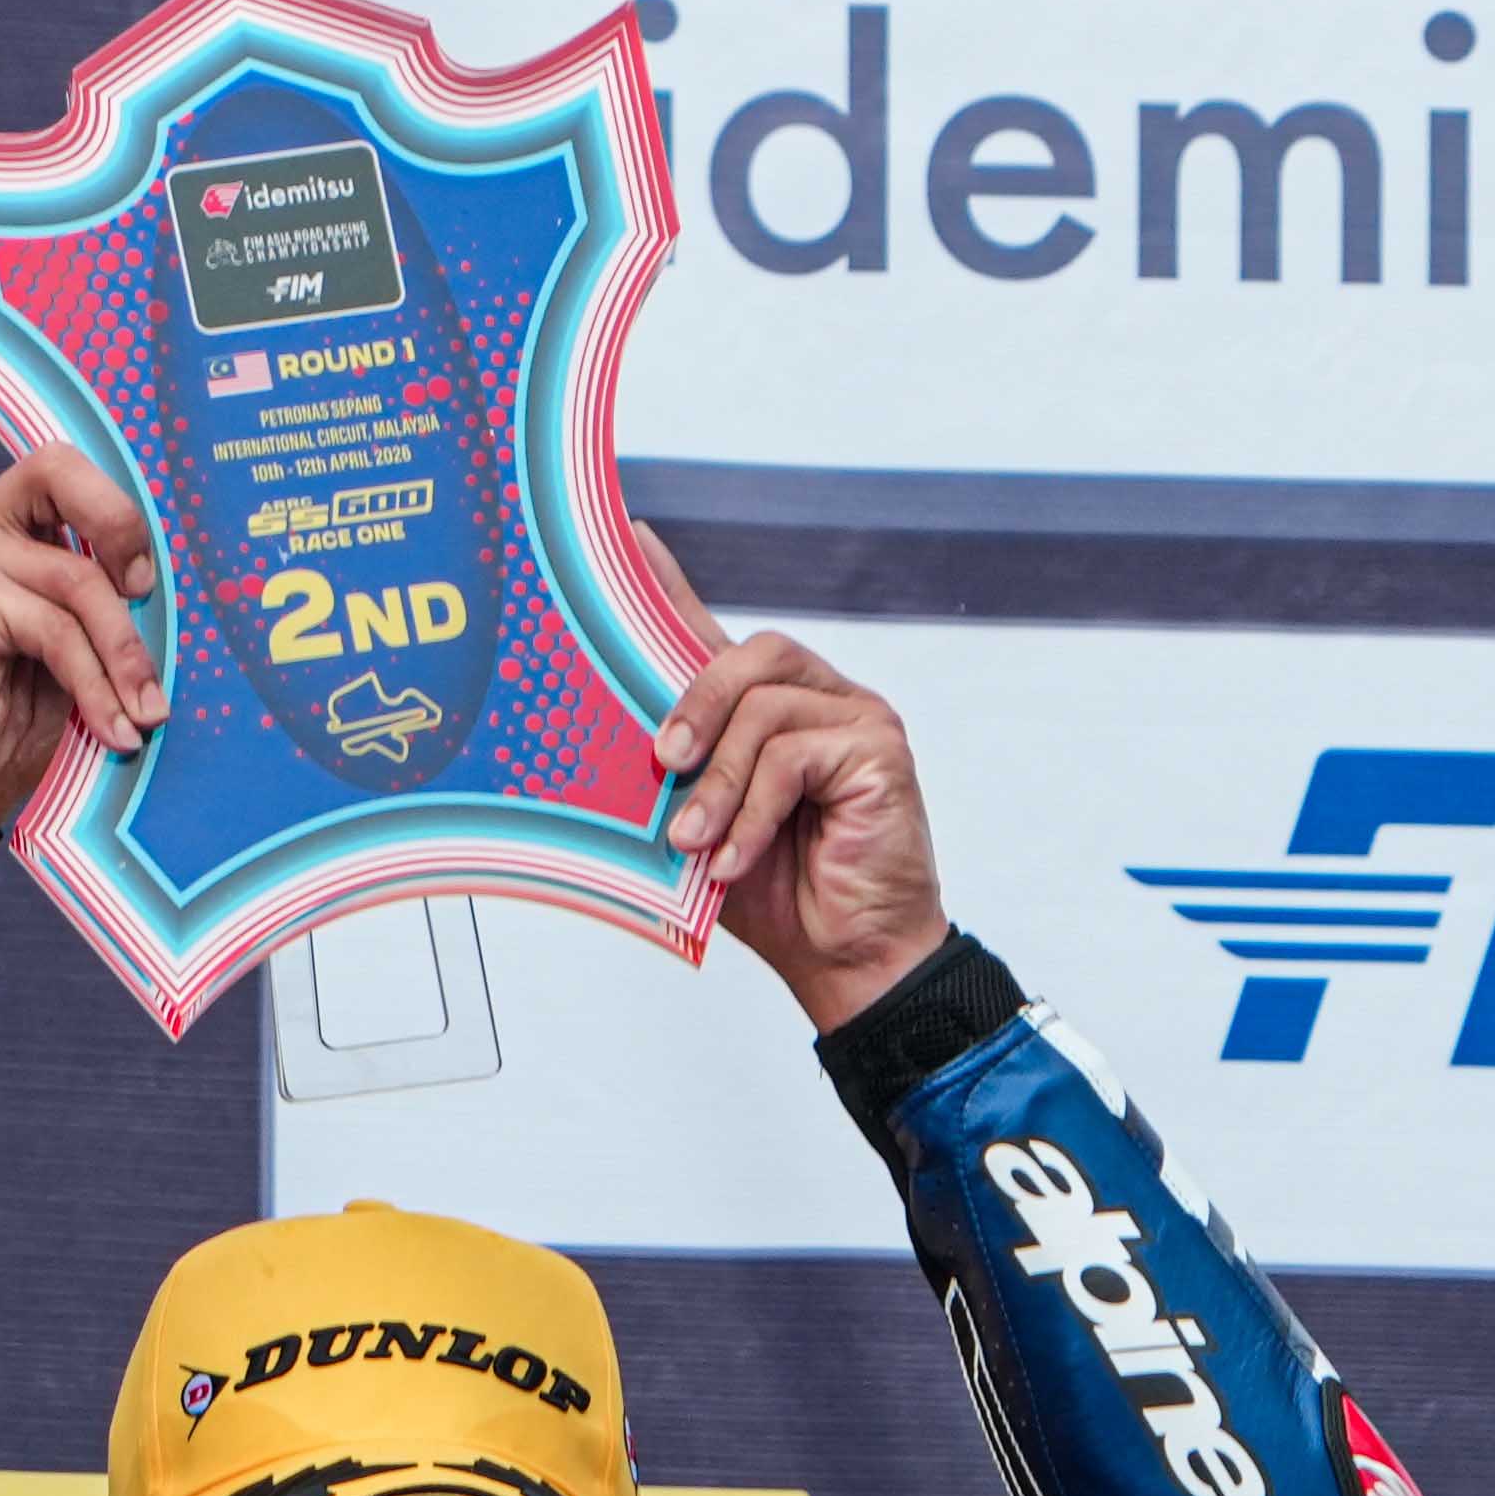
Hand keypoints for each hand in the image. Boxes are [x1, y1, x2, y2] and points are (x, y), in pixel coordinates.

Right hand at [0, 452, 170, 825]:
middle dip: (123, 531)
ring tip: (145, 716)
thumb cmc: (8, 720)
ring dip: (125, 656)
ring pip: (79, 580)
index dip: (117, 509)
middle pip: (63, 475)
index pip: (67, 469)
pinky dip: (96, 687)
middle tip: (148, 600)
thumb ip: (108, 609)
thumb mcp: (76, 654)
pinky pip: (57, 631)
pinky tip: (114, 730)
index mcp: (12, 527)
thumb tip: (181, 602)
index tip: (145, 580)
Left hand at [637, 525, 952, 1031]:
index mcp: (769, 710)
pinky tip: (736, 857)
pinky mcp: (880, 748)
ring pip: (765, 707)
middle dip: (694, 707)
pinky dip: (754, 810)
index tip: (626, 537)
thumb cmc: (777, 896)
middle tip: (662, 764)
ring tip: (694, 842)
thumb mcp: (700, 826)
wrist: (847, 958)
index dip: (669, 584)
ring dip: (718, 782)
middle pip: (748, 654)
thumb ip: (674, 776)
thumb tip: (613, 743)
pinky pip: (795, 753)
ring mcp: (855, 718)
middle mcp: (816, 699)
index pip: (714, 633)